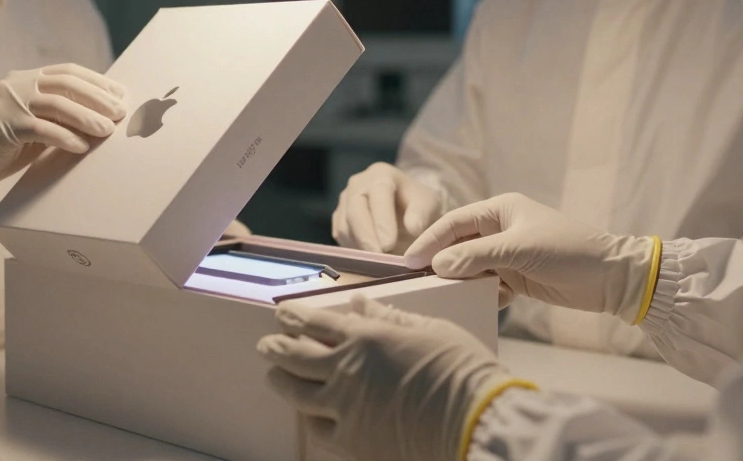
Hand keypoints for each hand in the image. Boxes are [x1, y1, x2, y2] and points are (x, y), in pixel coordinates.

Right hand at [0, 64, 126, 215]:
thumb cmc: (2, 150)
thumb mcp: (34, 127)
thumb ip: (59, 117)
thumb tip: (103, 119)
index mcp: (24, 78)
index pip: (68, 72)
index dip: (97, 82)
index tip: (121, 95)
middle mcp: (14, 83)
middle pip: (66, 83)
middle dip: (98, 98)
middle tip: (120, 113)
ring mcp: (5, 102)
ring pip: (56, 104)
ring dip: (86, 117)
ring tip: (107, 131)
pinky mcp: (0, 126)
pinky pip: (40, 128)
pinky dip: (64, 138)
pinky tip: (81, 147)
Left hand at [258, 296, 516, 460]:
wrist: (475, 422)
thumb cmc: (462, 371)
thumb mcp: (430, 329)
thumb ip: (390, 316)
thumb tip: (362, 302)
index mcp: (366, 336)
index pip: (315, 322)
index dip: (293, 316)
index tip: (282, 313)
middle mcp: (347, 370)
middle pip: (295, 356)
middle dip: (276, 347)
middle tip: (267, 344)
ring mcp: (345, 408)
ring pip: (296, 392)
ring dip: (280, 380)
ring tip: (273, 376)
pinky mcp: (352, 442)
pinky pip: (316, 429)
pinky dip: (307, 418)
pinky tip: (306, 414)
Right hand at [332, 163, 448, 253]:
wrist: (403, 208)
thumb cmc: (416, 205)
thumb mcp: (428, 204)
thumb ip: (421, 214)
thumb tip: (413, 229)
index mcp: (381, 174)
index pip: (379, 193)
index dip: (382, 220)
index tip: (389, 244)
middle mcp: (357, 184)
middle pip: (355, 210)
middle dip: (366, 237)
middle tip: (378, 258)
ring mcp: (344, 201)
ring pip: (345, 226)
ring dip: (360, 246)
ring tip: (377, 262)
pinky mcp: (338, 218)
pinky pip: (341, 236)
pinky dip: (353, 250)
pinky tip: (369, 259)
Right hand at [404, 193, 656, 322]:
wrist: (611, 279)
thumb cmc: (567, 251)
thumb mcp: (518, 251)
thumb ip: (475, 256)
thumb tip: (437, 266)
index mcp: (500, 209)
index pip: (454, 223)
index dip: (430, 241)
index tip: (408, 262)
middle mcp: (500, 228)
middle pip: (459, 245)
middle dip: (443, 264)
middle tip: (419, 283)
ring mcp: (508, 254)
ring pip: (471, 268)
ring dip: (463, 282)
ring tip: (449, 296)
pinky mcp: (517, 277)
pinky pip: (488, 284)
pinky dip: (484, 294)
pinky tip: (489, 301)